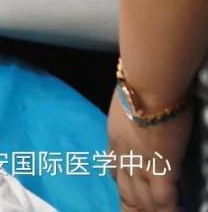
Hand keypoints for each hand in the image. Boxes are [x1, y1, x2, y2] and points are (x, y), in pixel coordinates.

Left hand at [107, 89, 191, 211]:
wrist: (148, 85)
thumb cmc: (139, 83)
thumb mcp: (125, 101)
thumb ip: (130, 112)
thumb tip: (137, 109)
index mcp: (115, 137)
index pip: (114, 165)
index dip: (119, 179)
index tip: (121, 186)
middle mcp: (124, 155)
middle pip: (125, 188)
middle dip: (130, 205)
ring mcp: (141, 164)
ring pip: (142, 198)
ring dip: (147, 211)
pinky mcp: (163, 168)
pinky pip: (164, 198)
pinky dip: (168, 210)